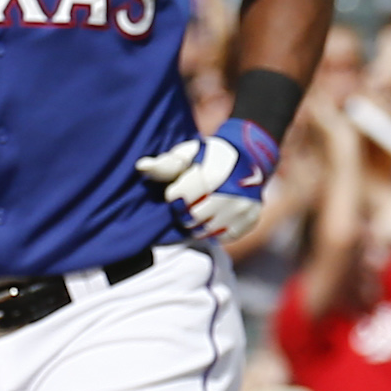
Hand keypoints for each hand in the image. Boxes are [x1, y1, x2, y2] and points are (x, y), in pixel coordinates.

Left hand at [136, 117, 280, 242]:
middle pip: (191, 218)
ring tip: (197, 212)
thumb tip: (141, 166)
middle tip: (186, 204)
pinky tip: (213, 219)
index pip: (178, 199)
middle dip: (183, 212)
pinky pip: (223, 237)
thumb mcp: (188, 153)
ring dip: (197, 225)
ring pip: (206, 231)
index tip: (177, 189)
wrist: (249, 158)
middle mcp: (231, 194)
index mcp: (213, 175)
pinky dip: (215, 232)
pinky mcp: (250, 221)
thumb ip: (166, 163)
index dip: (173, 195)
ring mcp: (243, 209)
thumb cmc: (210, 156)